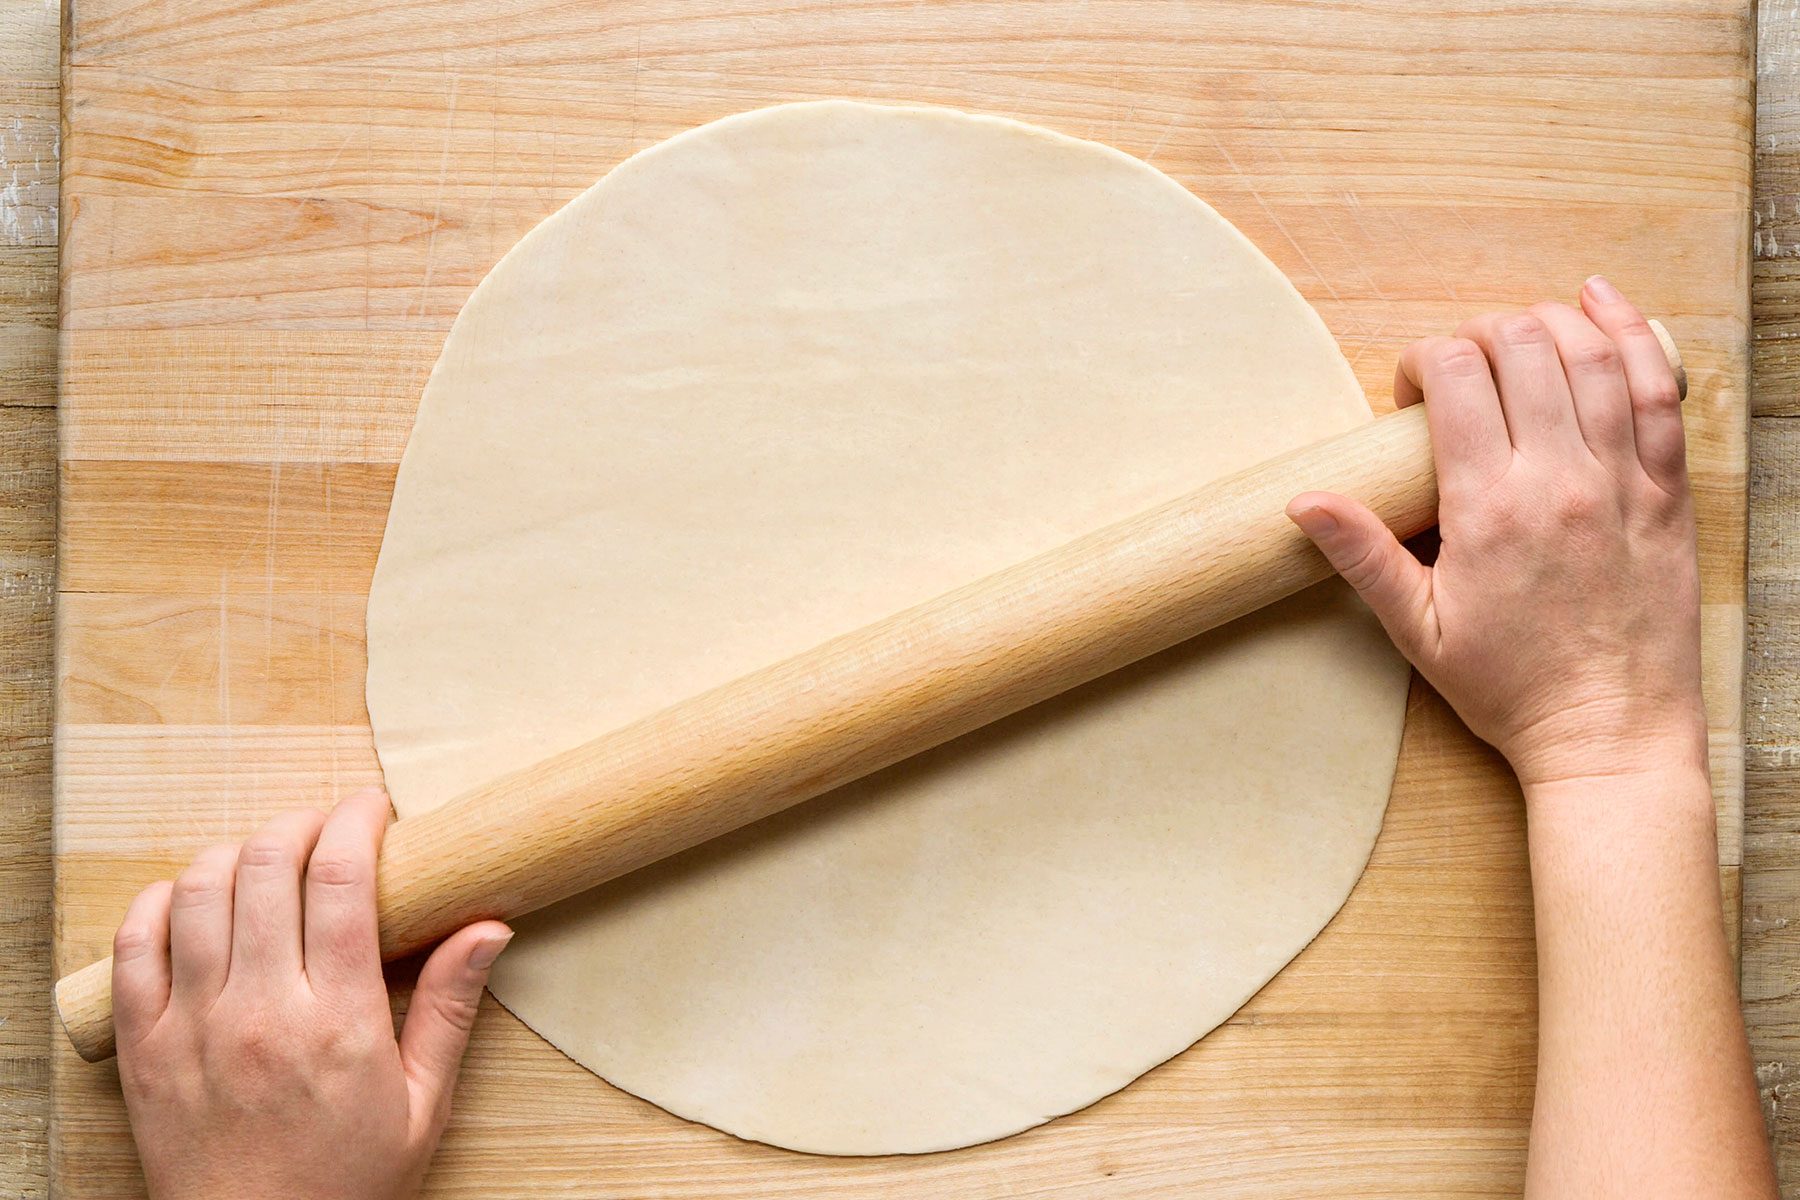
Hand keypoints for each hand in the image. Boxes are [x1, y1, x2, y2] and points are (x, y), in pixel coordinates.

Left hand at [111, 788, 512, 1199]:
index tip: (373, 809)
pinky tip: (194, 898)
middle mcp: (259, 1012)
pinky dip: (162, 902)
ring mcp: (192, 1026)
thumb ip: (449, 1008)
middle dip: (301, 823)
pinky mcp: (143, 1046)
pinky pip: (133, 945)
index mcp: (337, 1021)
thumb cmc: (346, 1185)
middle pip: (266, 866)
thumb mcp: (422, 1104)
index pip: (341, 880)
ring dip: (236, 854)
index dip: (357, 822)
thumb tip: (491, 926)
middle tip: (326, 827)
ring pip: (199, 891)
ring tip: (268, 860)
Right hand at [1287, 276, 1704, 788]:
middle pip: (1522, 346)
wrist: (1610, 734)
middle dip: (1478, 335)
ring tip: (1516, 337)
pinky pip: (1658, 388)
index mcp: (1490, 508)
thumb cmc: (1512, 688)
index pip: (1457, 377)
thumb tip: (1305, 500)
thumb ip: (1363, 555)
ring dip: (1546, 324)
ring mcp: (1623, 480)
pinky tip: (1601, 306)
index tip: (1413, 394)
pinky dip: (1633, 334)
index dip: (1425, 360)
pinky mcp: (1667, 490)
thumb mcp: (1417, 630)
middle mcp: (1561, 480)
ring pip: (1590, 354)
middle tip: (1461, 371)